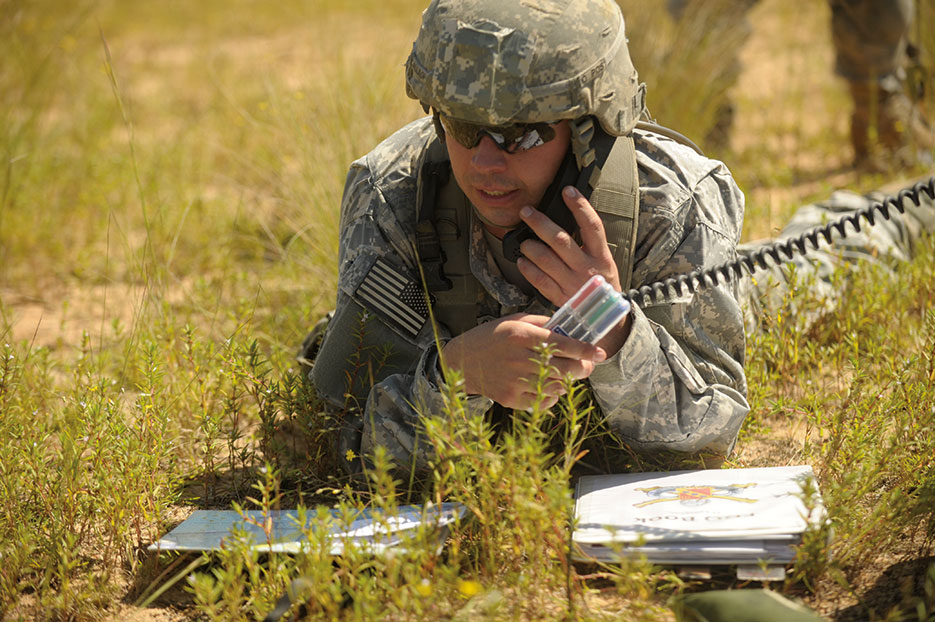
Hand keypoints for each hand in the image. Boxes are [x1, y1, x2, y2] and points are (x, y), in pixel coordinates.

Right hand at [440, 313, 605, 410]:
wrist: (461, 361)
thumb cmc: (490, 337)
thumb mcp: (514, 321)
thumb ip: (542, 323)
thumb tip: (569, 328)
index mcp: (521, 335)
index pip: (563, 344)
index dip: (585, 350)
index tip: (600, 352)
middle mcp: (519, 358)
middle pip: (565, 368)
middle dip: (583, 368)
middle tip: (587, 365)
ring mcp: (515, 381)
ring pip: (557, 386)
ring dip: (566, 381)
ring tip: (562, 373)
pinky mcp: (511, 398)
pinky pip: (543, 401)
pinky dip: (551, 395)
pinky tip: (546, 386)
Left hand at [515, 185, 620, 306]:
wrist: (606, 319)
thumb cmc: (602, 283)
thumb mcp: (604, 261)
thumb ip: (589, 243)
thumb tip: (568, 217)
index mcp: (601, 256)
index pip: (592, 226)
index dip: (580, 206)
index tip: (567, 191)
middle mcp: (587, 269)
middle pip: (560, 240)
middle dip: (540, 223)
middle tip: (526, 212)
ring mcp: (572, 284)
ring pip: (546, 260)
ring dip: (530, 247)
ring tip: (523, 241)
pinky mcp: (560, 298)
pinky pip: (540, 281)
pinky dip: (528, 269)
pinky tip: (522, 261)